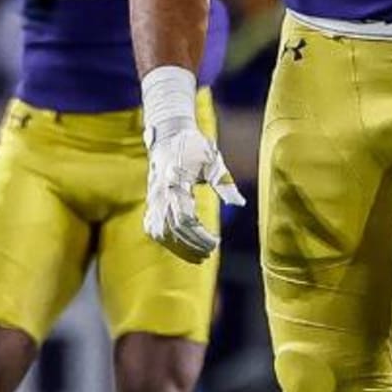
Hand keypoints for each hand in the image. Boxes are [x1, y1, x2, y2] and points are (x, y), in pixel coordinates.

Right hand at [144, 117, 245, 261]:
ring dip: (178, 247)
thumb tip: (240, 204)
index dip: (198, 236)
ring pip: (160, 232)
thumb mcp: (213, 161)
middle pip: (172, 230)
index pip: (184, 219)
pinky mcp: (151, 201)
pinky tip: (180, 246)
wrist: (169, 135)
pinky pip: (153, 227)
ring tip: (198, 256)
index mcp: (176, 183)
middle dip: (190, 245)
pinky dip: (165, 240)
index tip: (215, 244)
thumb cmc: (194, 147)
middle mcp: (160, 193)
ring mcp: (153, 198)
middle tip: (209, 253)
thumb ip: (225, 183)